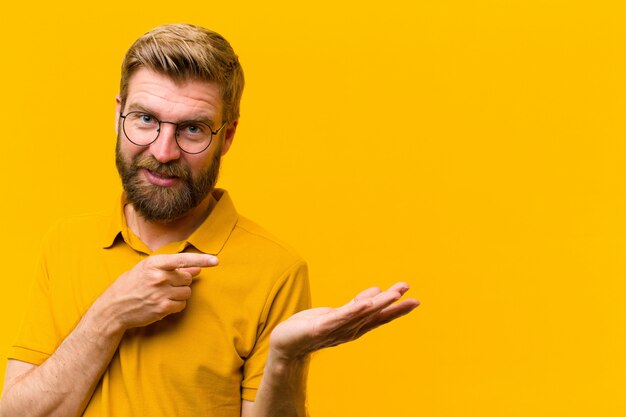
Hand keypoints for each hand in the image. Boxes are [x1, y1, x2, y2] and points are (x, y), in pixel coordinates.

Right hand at [95, 253, 217, 330]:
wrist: (113, 308)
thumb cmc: (132, 285)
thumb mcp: (148, 270)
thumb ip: (173, 268)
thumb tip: (198, 268)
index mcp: (154, 263)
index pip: (182, 259)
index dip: (201, 259)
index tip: (215, 260)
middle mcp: (159, 277)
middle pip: (188, 277)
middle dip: (182, 281)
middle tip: (167, 285)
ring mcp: (161, 293)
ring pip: (187, 292)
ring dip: (180, 294)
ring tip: (163, 294)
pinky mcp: (162, 308)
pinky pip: (182, 305)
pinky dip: (176, 305)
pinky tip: (163, 304)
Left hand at [269, 282, 418, 359]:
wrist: (285, 343)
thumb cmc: (311, 327)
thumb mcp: (337, 313)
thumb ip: (356, 305)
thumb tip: (376, 290)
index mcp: (354, 327)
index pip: (379, 317)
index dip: (397, 309)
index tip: (415, 300)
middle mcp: (349, 330)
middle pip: (374, 316)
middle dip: (392, 306)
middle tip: (410, 295)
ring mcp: (335, 329)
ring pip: (361, 314)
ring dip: (378, 304)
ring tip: (393, 294)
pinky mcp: (321, 327)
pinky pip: (340, 317)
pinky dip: (354, 310)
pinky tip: (366, 303)